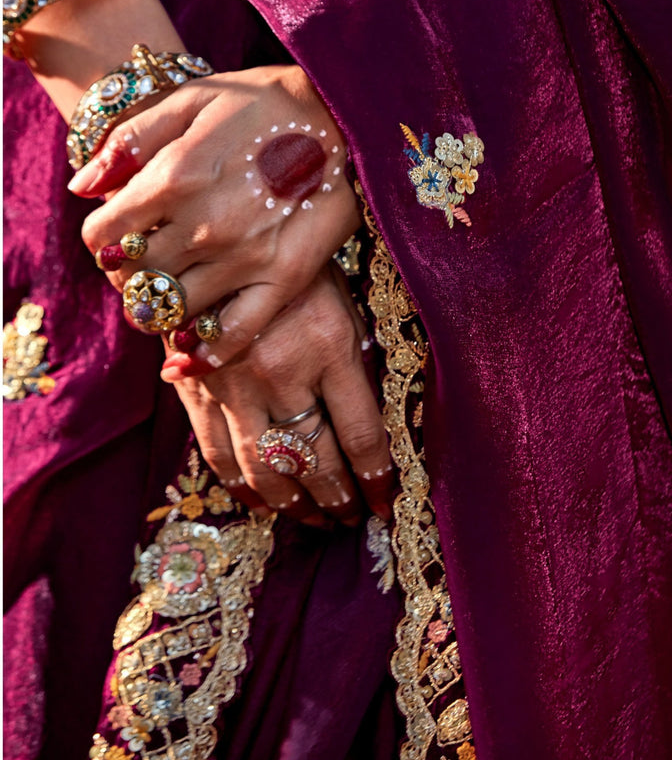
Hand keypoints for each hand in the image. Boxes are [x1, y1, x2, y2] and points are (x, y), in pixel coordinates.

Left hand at [75, 64, 360, 361]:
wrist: (345, 114)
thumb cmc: (264, 100)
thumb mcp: (191, 97)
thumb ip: (131, 140)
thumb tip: (82, 187)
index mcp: (171, 177)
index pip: (102, 237)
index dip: (102, 238)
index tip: (118, 234)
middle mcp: (201, 225)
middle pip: (132, 278)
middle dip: (127, 274)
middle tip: (144, 263)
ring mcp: (243, 259)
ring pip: (171, 310)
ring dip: (158, 308)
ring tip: (168, 293)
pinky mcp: (283, 280)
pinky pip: (232, 336)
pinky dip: (202, 355)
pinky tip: (184, 358)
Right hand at [171, 267, 393, 526]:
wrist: (218, 240)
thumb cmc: (296, 268)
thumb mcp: (342, 300)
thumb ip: (356, 359)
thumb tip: (377, 423)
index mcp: (330, 345)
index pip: (361, 433)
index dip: (376, 477)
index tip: (385, 501)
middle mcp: (283, 371)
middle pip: (315, 458)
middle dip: (338, 497)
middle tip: (351, 516)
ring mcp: (236, 384)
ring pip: (266, 468)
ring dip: (293, 504)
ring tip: (314, 518)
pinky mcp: (197, 390)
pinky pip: (219, 455)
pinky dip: (243, 487)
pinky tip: (262, 503)